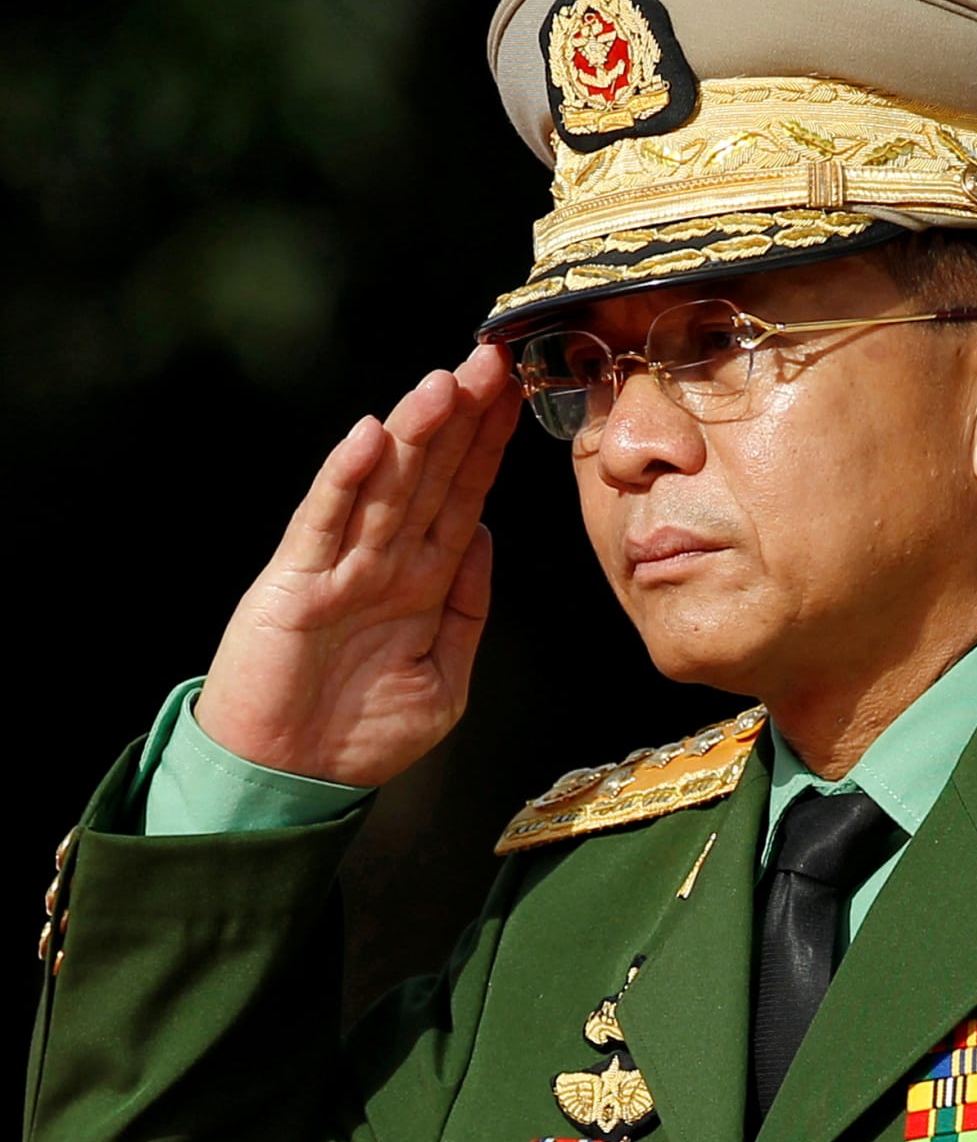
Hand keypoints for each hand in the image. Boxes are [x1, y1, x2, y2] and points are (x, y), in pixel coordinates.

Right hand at [195, 343, 521, 785]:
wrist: (292, 781)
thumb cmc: (364, 733)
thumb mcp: (446, 675)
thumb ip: (470, 608)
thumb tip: (487, 538)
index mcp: (426, 578)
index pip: (465, 494)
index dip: (489, 444)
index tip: (519, 393)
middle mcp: (386, 559)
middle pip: (430, 473)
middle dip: (461, 418)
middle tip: (492, 360)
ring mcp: (340, 566)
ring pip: (384, 484)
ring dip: (414, 433)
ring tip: (445, 383)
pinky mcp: (295, 585)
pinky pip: (324, 523)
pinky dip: (345, 479)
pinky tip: (368, 438)